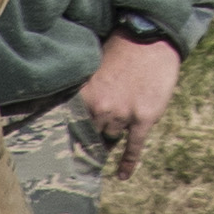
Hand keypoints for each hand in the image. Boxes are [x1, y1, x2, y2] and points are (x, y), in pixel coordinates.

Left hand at [77, 31, 185, 176]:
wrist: (153, 38)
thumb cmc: (122, 48)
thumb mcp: (95, 67)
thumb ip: (86, 91)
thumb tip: (64, 109)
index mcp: (85, 95)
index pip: (72, 125)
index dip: (68, 136)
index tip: (61, 150)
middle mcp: (101, 109)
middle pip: (92, 133)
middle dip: (90, 136)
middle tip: (85, 146)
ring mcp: (123, 116)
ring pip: (111, 137)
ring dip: (110, 137)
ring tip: (105, 145)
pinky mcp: (144, 119)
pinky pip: (133, 147)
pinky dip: (128, 163)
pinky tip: (122, 175)